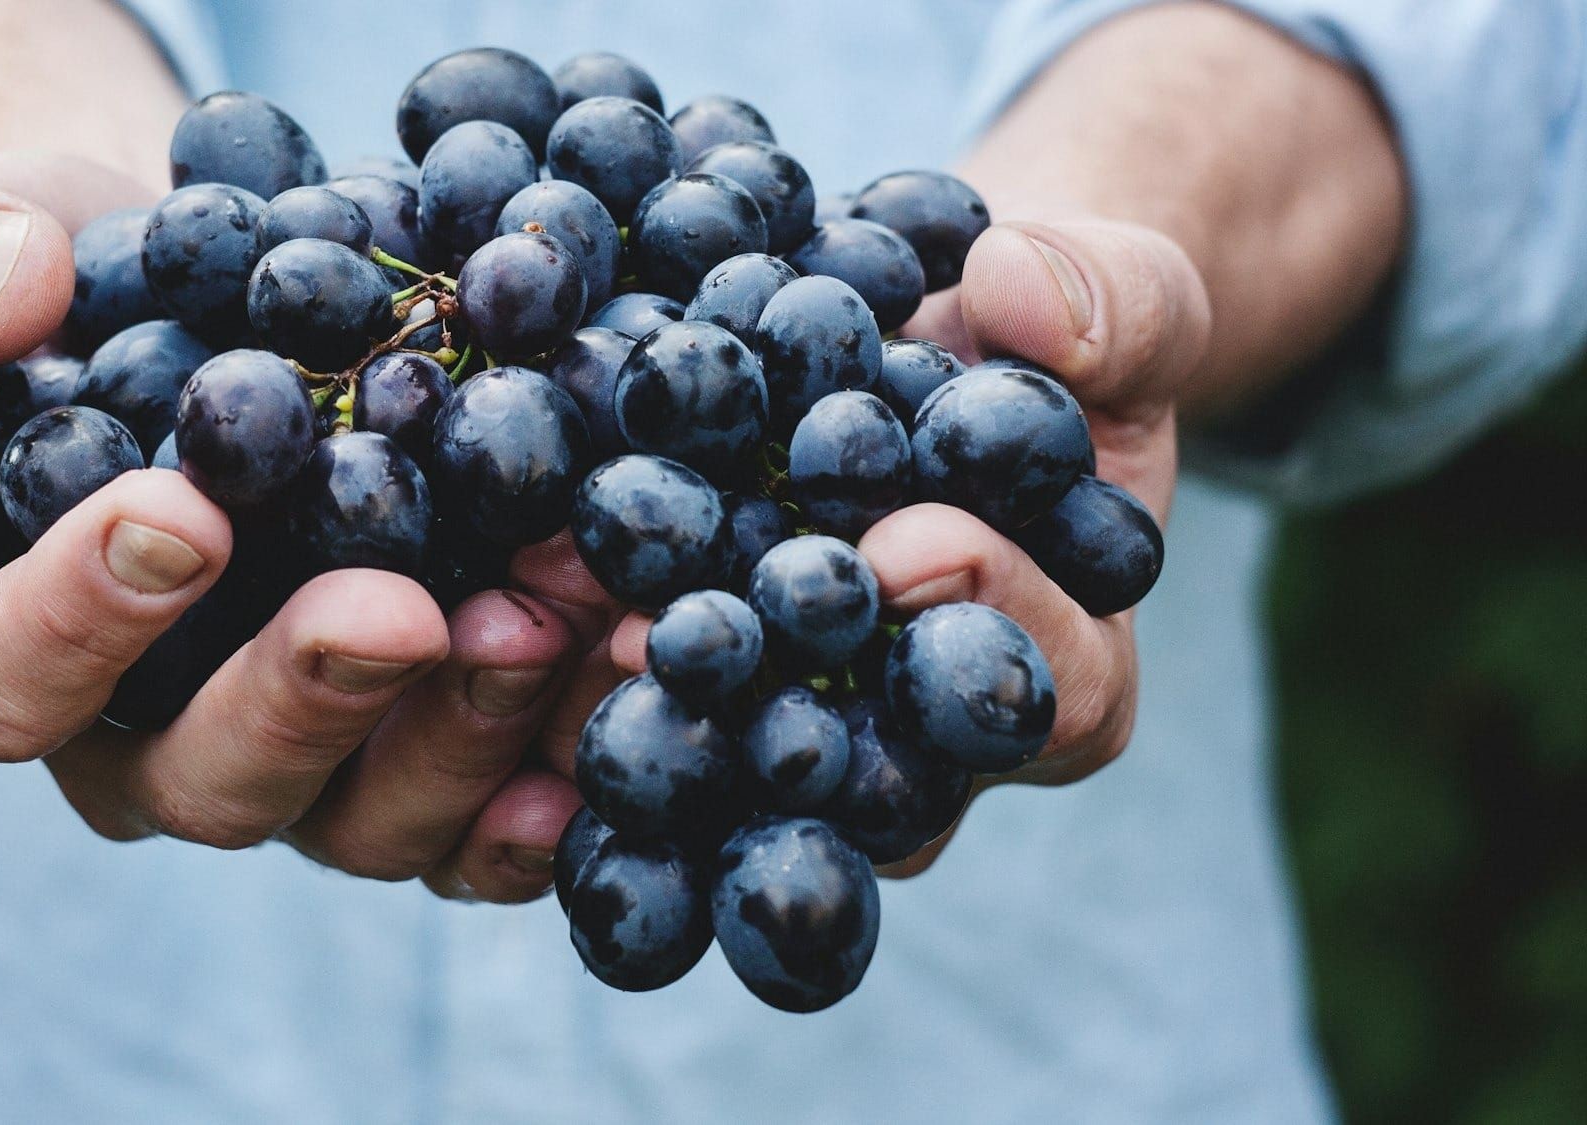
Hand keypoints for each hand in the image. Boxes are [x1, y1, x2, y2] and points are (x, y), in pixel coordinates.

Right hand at [0, 149, 591, 900]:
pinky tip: (620, 693)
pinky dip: (556, 773)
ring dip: (465, 730)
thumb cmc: (57, 284)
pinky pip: (481, 817)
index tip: (179, 515)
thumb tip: (1, 297)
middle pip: (205, 781)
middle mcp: (140, 741)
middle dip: (308, 698)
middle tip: (399, 610)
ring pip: (364, 816)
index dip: (74, 621)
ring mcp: (295, 763)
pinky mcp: (416, 755)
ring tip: (552, 614)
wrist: (209, 301)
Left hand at [594, 214, 1210, 875]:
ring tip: (568, 614)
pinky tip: (506, 596)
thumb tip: (1017, 292)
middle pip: (873, 766)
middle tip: (686, 631)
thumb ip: (1111, 304)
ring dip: (653, 698)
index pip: (1052, 689)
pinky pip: (653, 700)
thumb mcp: (1124, 299)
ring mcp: (813, 727)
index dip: (989, 619)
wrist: (945, 347)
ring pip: (742, 759)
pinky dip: (577, 651)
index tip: (906, 543)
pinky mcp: (712, 689)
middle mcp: (932, 741)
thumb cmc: (1055, 341)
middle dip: (782, 696)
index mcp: (1069, 670)